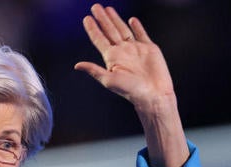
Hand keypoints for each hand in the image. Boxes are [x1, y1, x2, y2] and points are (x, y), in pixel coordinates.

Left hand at [75, 3, 189, 166]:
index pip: (99, 39)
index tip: (86, 18)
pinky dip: (137, 27)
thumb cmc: (131, 90)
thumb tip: (77, 65)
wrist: (153, 94)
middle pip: (110, 30)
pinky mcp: (149, 49)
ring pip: (123, 29)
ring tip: (108, 9)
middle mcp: (122, 51)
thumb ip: (94, 70)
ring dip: (115, 19)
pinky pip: (142, 34)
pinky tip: (132, 20)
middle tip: (95, 6)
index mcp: (112, 58)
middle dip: (102, 19)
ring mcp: (135, 49)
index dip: (93, 29)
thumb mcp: (109, 80)